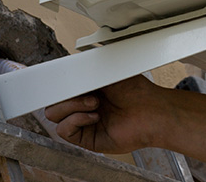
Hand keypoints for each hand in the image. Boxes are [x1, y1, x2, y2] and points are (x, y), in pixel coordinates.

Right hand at [44, 74, 164, 152]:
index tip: (59, 79)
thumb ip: (86, 72)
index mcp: (87, 90)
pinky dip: (76, 120)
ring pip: (54, 116)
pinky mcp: (86, 138)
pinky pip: (64, 130)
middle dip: (66, 95)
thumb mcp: (108, 73)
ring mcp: (83, 122)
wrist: (152, 111)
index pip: (61, 89)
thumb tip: (68, 68)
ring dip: (72, 106)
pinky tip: (94, 115)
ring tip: (95, 103)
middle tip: (87, 92)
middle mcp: (83, 106)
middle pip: (53, 102)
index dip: (58, 85)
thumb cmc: (137, 91)